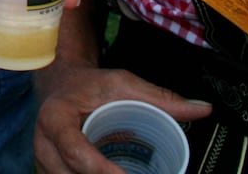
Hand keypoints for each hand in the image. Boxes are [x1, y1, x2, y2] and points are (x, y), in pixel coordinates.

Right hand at [34, 60, 209, 173]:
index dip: (101, 170)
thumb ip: (161, 98)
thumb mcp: (123, 84)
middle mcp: (43, 144)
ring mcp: (43, 162)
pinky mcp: (49, 173)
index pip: (76, 151)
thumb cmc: (91, 85)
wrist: (60, 83)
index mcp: (55, 118)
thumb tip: (204, 109)